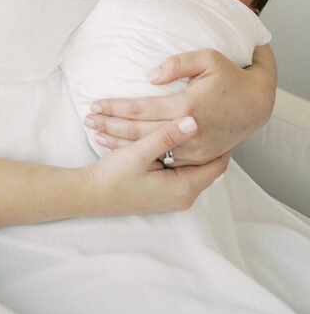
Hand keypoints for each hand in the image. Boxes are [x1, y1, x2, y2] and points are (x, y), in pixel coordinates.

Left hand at [84, 49, 276, 164]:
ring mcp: (194, 148)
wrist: (256, 104)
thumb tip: (148, 76)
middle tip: (87, 120)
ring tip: (96, 134)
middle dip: (111, 126)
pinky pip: (165, 157)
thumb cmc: (230, 77)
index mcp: (187, 106)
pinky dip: (142, 152)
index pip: (142, 109)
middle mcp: (189, 131)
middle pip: (140, 132)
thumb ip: (177, 64)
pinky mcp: (199, 157)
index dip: (116, 107)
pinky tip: (124, 148)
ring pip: (150, 148)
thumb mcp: (207, 58)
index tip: (95, 104)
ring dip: (121, 142)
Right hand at [85, 116, 228, 216]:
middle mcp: (184, 196)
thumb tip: (195, 121)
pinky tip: (173, 138)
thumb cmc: (114, 177)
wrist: (90, 195)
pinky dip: (181, 155)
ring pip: (193, 167)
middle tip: (212, 116)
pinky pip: (181, 171)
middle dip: (209, 143)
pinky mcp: (163, 193)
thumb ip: (167, 136)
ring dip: (193, 148)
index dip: (223, 142)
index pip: (218, 164)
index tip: (224, 119)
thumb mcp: (140, 152)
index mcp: (184, 188)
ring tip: (196, 122)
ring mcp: (173, 197)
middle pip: (207, 165)